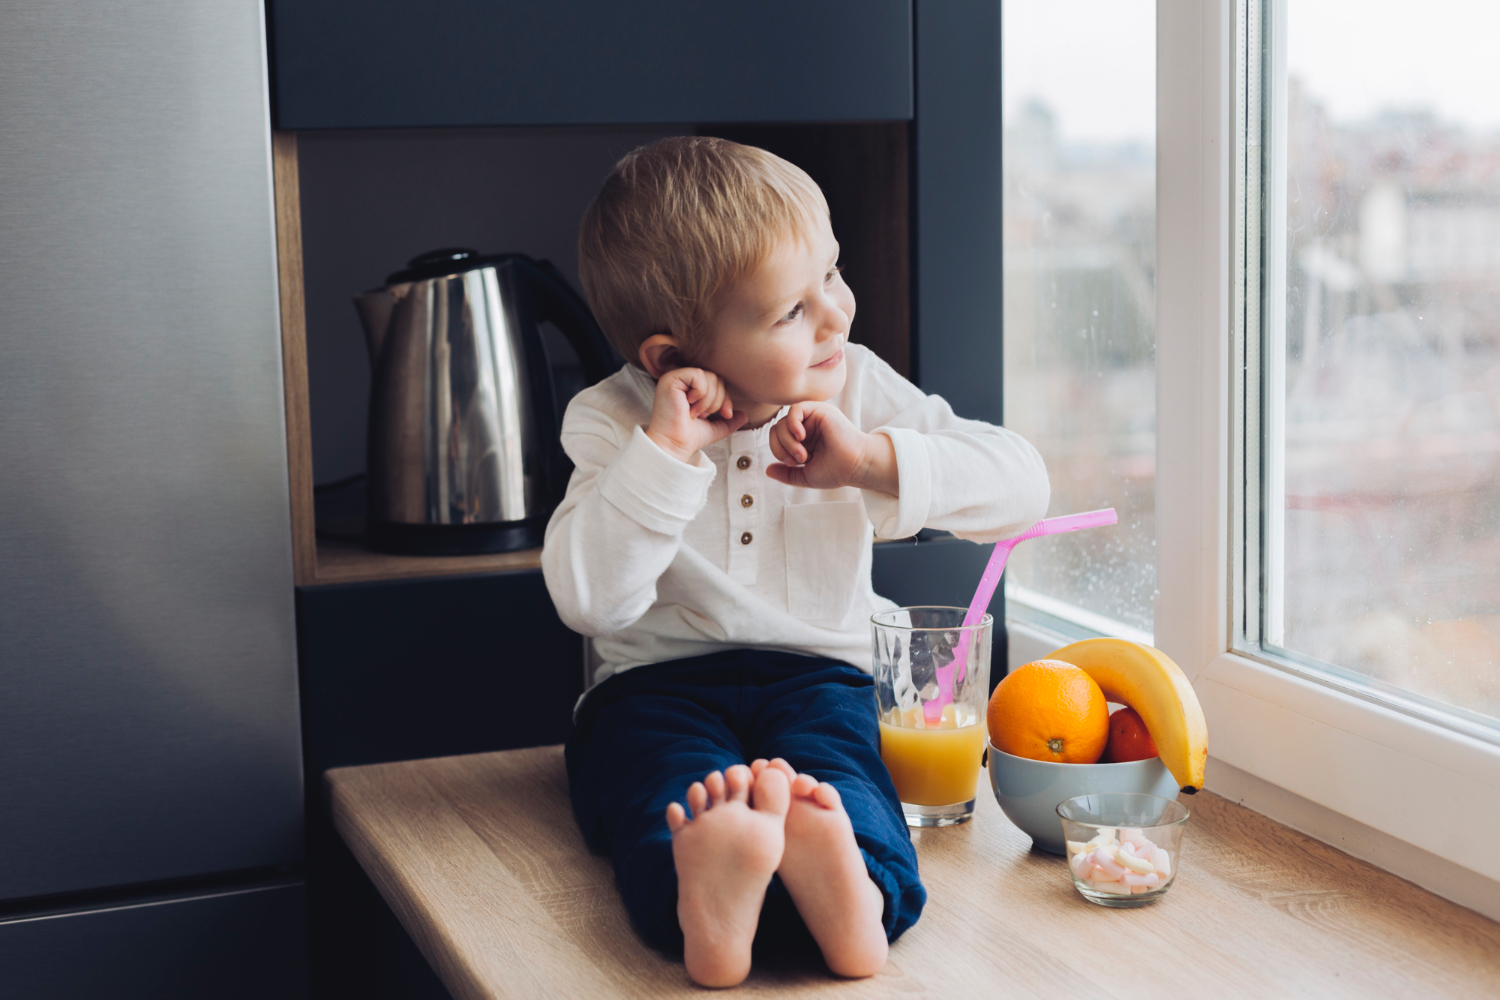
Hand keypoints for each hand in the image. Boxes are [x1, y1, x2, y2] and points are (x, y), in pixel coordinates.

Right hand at [645, 367, 747, 462]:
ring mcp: (675, 377)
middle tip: (703, 415)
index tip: (726, 415)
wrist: (674, 446)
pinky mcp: (671, 378)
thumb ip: (728, 421)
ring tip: (696, 413)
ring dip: (708, 400)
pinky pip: (699, 375)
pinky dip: (701, 394)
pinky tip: (689, 406)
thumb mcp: (713, 427)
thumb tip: (744, 415)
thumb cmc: (688, 437)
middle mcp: (682, 379)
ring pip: (710, 377)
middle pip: (716, 377)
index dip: (726, 397)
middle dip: (718, 400)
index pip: (718, 382)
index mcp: (690, 387)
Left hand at [767, 401, 897, 493]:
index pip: (776, 438)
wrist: (855, 466)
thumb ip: (786, 473)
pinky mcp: (820, 410)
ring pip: (783, 421)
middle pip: (776, 429)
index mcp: (802, 440)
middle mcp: (806, 427)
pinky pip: (795, 409)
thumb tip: (767, 470)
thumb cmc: (835, 471)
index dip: (777, 451)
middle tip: (798, 459)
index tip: (793, 464)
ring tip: (803, 454)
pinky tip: (801, 436)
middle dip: (780, 447)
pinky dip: (792, 423)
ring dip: (787, 441)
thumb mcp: (805, 476)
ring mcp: (812, 418)